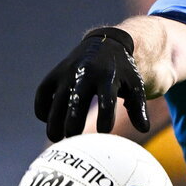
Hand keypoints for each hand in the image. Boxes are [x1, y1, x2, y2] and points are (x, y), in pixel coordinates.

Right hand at [34, 26, 149, 141]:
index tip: (103, 134)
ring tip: (57, 138)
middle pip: (76, 103)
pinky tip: (48, 119)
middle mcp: (85, 73)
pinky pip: (43, 93)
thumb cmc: (123, 72)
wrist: (108, 44)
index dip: (104, 120)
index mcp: (108, 77)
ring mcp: (68, 73)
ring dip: (54, 122)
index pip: (106, 101)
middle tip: (74, 141)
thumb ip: (138, 108)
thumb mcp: (135, 86)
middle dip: (73, 125)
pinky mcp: (56, 73)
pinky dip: (42, 107)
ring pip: (55, 100)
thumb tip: (143, 129)